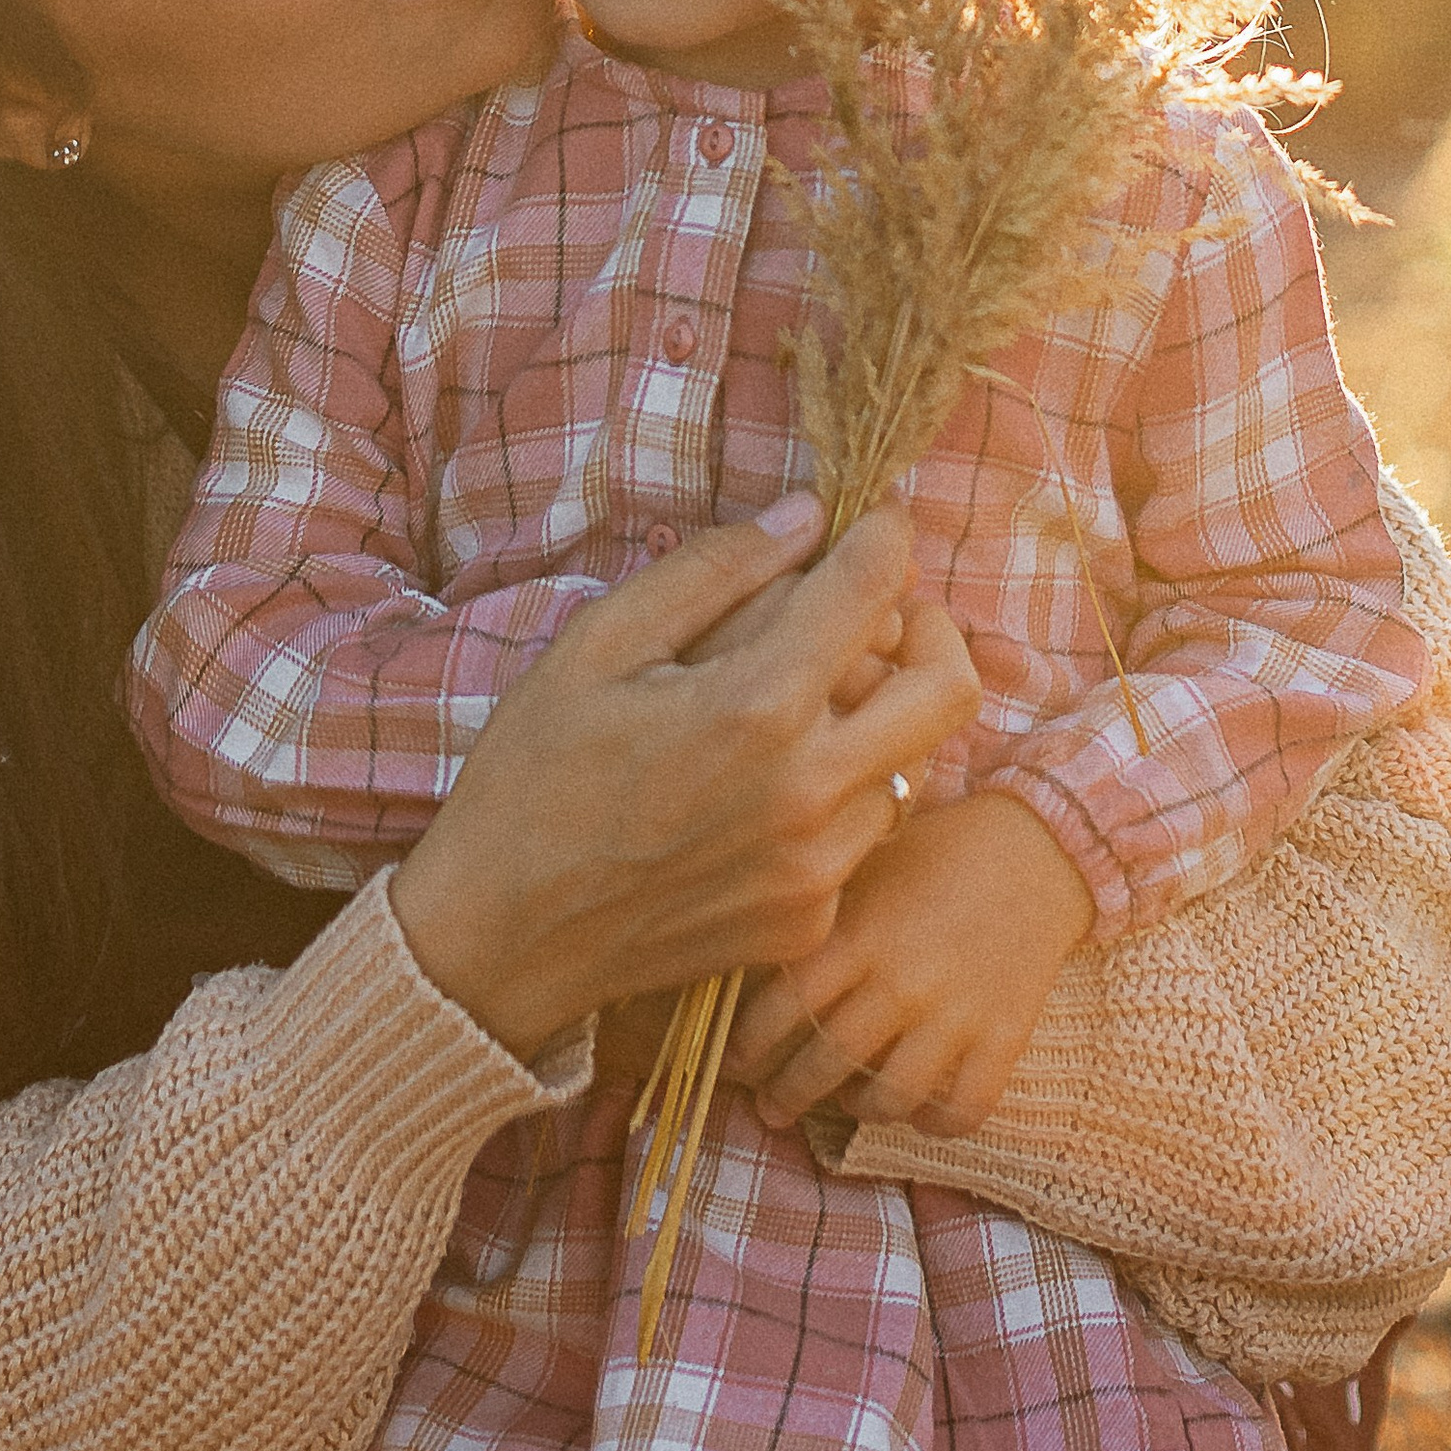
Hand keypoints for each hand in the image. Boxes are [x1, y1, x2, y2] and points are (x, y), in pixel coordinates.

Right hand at [389, 499, 974, 1059]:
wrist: (500, 936)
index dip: (884, 534)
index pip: (874, 588)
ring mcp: (817, 867)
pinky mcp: (808, 921)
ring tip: (804, 703)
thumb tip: (806, 514)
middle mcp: (810, 792)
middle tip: (882, 608)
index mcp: (755, 707)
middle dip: (929, 626)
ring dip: (878, 717)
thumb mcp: (599, 645)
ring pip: (911, 762)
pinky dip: (834, 793)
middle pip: (950, 686)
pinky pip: (862, 834)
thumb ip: (713, 572)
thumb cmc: (534, 775)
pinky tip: (762, 788)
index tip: (874, 519)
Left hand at [723, 791, 1096, 1138]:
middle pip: (827, 1061)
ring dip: (858, 1110)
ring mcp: (955, 1015)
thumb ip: (820, 913)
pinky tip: (919, 1111)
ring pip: (889, 1097)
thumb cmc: (938, 851)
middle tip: (772, 1109)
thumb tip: (758, 955)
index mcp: (860, 935)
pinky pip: (961, 1109)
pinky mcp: (1004, 1038)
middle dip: (787, 1094)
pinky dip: (934, 1123)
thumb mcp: (867, 867)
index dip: (748, 1043)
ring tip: (846, 1104)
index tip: (736, 1061)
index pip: (784, 1006)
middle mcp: (902, 982)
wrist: (1038, 847)